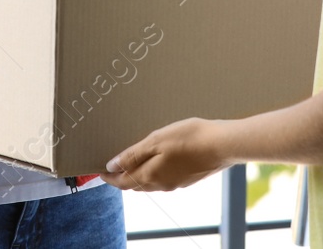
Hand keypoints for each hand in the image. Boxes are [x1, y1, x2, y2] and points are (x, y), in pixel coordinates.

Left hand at [102, 117, 229, 191]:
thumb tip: (112, 166)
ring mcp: (176, 183)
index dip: (109, 176)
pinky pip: (163, 178)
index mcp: (150, 176)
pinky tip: (157, 160)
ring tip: (131, 161)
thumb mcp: (156, 140)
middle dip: (122, 176)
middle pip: (135, 184)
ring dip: (137, 174)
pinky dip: (153, 172)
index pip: (122, 182)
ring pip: (150, 182)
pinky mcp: (187, 178)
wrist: (223, 145)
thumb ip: (133, 155)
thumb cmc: (189, 138)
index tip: (100, 170)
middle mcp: (161, 184)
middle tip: (112, 165)